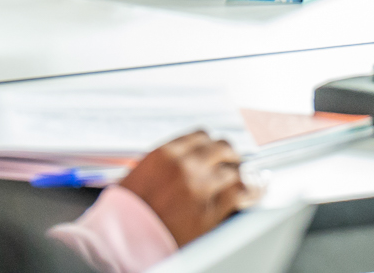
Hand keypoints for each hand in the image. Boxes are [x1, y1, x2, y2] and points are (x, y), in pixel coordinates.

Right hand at [118, 132, 257, 245]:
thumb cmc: (128, 209)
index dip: (211, 144)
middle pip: (222, 148)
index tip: (214, 151)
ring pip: (234, 169)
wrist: (126, 237)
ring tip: (239, 181)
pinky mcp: (212, 210)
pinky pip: (239, 193)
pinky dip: (246, 193)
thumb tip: (183, 159)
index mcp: (166, 153)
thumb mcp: (140, 173)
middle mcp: (186, 164)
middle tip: (231, 163)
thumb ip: (165, 161)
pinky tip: (247, 195)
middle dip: (228, 156)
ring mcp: (201, 186)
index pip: (201, 136)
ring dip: (236, 175)